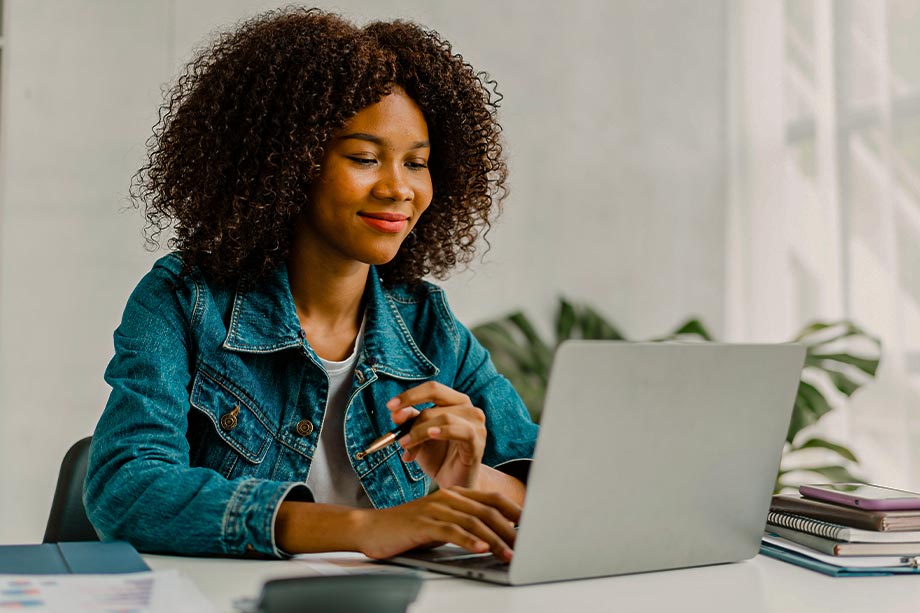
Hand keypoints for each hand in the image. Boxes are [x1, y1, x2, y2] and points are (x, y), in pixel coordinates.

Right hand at [356, 487, 519, 560]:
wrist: (371, 528)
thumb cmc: (407, 528)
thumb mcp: (440, 523)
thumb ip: (463, 525)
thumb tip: (493, 539)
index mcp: (454, 494)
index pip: (491, 499)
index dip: (514, 510)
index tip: (532, 525)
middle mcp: (448, 498)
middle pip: (487, 510)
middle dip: (509, 530)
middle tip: (525, 546)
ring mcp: (435, 509)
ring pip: (473, 521)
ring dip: (494, 539)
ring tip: (508, 553)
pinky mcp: (423, 523)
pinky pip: (451, 531)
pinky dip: (468, 540)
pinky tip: (481, 549)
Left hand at [387, 382, 485, 489]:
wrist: (454, 482)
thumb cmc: (438, 456)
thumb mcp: (417, 437)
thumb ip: (409, 422)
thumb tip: (395, 412)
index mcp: (455, 401)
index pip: (433, 388)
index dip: (410, 395)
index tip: (390, 406)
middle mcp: (468, 408)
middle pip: (436, 399)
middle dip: (413, 418)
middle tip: (398, 436)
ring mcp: (476, 424)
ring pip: (444, 416)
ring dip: (420, 432)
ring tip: (407, 447)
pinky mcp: (478, 442)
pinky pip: (460, 431)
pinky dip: (443, 431)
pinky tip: (431, 435)